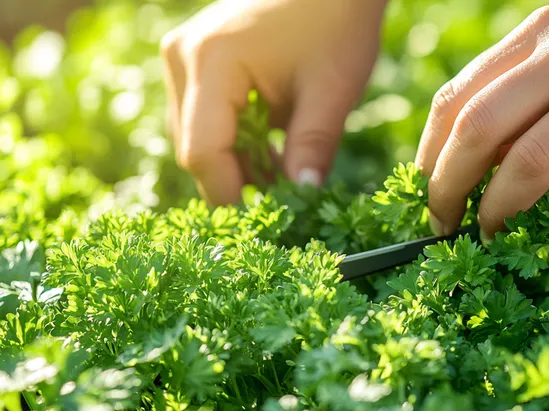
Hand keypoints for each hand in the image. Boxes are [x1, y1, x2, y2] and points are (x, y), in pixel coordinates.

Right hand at [161, 0, 387, 204]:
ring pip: (197, 136)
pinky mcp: (195, 60)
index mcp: (211, 62)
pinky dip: (236, 141)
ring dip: (238, 163)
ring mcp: (183, 56)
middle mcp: (183, 57)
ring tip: (286, 171)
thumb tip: (303, 200)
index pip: (202, 152)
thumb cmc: (336, 21)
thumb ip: (313, 148)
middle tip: (284, 198)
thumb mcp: (331, 91)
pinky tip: (273, 148)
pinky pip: (204, 117)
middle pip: (195, 148)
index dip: (230, 194)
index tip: (266, 221)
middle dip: (237, 181)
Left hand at [415, 0, 548, 269]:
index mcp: (545, 34)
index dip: (430, 155)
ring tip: (494, 241)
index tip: (426, 194)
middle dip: (447, 191)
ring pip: (529, 166)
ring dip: (499, 216)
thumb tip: (490, 166)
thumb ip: (539, 98)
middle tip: (444, 228)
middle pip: (478, 132)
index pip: (458, 98)